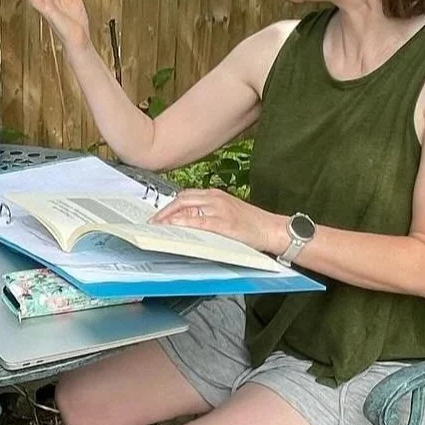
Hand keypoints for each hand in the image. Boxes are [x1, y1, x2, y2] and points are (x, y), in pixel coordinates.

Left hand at [150, 189, 286, 254]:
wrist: (272, 229)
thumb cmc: (252, 224)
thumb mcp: (227, 213)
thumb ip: (208, 213)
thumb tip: (186, 221)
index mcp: (215, 194)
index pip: (185, 195)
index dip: (169, 205)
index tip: (158, 214)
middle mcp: (215, 198)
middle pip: (181, 199)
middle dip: (164, 211)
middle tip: (152, 222)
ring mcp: (219, 209)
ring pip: (186, 207)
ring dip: (168, 217)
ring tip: (157, 226)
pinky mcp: (223, 222)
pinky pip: (197, 221)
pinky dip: (182, 224)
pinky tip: (173, 228)